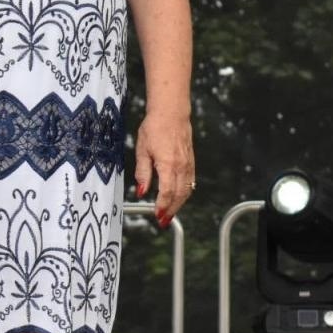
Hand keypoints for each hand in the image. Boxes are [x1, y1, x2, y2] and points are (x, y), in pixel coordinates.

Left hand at [134, 108, 194, 226]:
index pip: (167, 192)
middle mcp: (181, 165)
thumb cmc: (155, 126)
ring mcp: (188, 162)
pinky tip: (179, 196)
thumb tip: (141, 190)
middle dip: (172, 210)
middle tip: (164, 220)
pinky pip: (191, 180)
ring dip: (180, 203)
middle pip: (180, 194)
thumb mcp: (142, 150)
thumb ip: (143, 172)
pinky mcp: (191, 159)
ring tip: (171, 212)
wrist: (171, 112)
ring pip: (187, 189)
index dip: (162, 206)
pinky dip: (185, 192)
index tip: (157, 215)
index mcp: (168, 164)